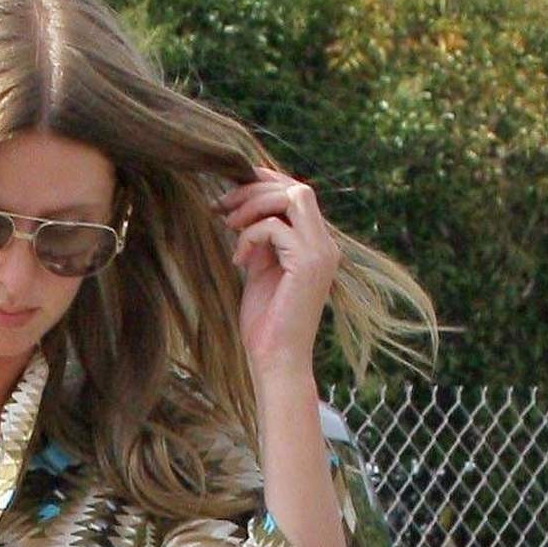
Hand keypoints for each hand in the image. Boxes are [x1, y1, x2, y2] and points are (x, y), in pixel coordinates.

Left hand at [213, 170, 340, 376]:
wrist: (277, 362)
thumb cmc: (266, 325)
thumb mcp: (260, 271)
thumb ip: (260, 240)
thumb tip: (242, 211)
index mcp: (317, 246)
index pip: (298, 195)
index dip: (266, 183)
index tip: (232, 192)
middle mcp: (325, 245)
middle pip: (297, 188)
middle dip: (256, 189)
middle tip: (222, 205)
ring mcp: (320, 253)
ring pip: (292, 197)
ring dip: (253, 205)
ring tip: (227, 225)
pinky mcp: (308, 264)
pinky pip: (275, 227)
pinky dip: (251, 235)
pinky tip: (238, 260)